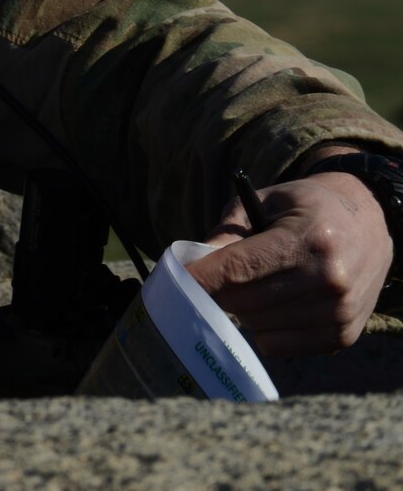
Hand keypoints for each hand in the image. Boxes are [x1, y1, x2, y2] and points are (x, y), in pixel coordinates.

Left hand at [186, 168, 393, 355]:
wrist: (371, 224)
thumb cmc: (307, 209)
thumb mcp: (265, 200)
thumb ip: (226, 232)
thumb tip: (190, 267)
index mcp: (309, 240)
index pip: (239, 269)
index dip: (200, 278)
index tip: (174, 282)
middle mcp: (329, 280)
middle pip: (243, 302)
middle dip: (218, 291)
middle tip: (217, 277)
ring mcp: (339, 313)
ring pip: (256, 327)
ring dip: (243, 309)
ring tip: (259, 284)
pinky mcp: (341, 337)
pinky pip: (276, 346)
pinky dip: (265, 329)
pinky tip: (278, 303)